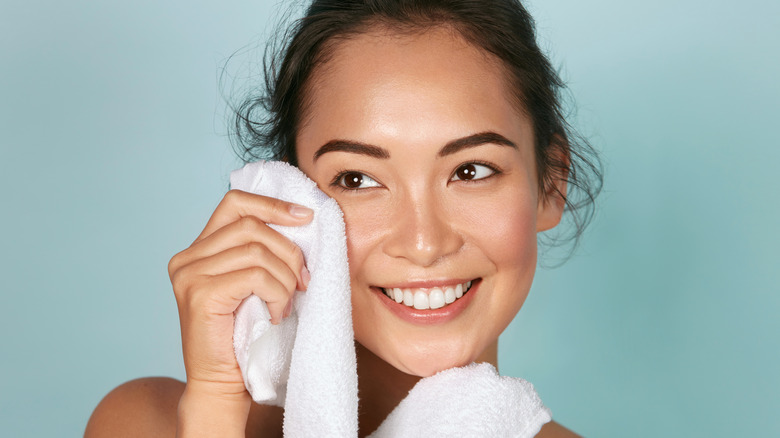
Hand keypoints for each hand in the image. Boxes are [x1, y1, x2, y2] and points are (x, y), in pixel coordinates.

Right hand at [168, 189, 311, 397]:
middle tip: (304, 280)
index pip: (235, 203)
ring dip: (286, 278)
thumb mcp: (254, 284)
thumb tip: (302, 219)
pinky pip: (256, 276)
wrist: (223, 385)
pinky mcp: (201, 294)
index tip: (305, 216)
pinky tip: (276, 314)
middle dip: (289, 250)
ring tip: (287, 303)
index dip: (272, 204)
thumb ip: (261, 252)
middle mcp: (187, 258)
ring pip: (257, 251)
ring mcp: (189, 275)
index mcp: (198, 250)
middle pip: (252, 225)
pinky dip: (278, 294)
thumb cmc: (246, 335)